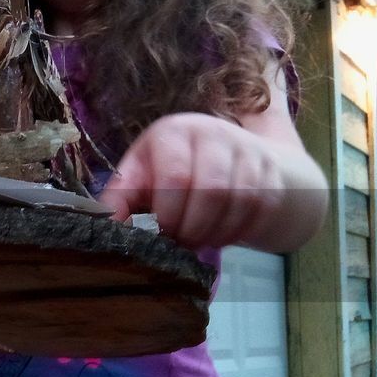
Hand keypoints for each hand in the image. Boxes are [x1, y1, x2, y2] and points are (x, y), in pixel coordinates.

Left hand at [98, 113, 283, 249]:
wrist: (226, 156)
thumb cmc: (168, 168)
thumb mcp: (138, 175)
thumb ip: (119, 200)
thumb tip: (105, 230)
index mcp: (173, 132)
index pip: (176, 177)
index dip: (168, 215)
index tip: (160, 234)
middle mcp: (214, 133)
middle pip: (211, 191)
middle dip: (192, 228)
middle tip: (179, 244)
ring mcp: (248, 150)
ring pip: (240, 202)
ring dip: (215, 232)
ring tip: (197, 242)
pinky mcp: (271, 171)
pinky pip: (261, 209)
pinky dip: (239, 231)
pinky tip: (220, 237)